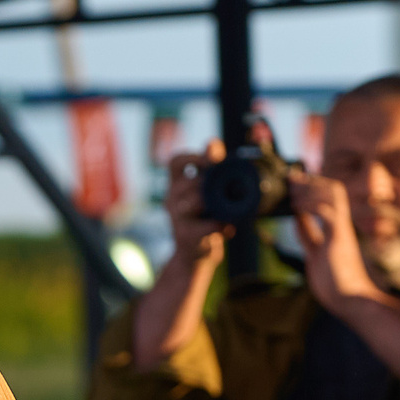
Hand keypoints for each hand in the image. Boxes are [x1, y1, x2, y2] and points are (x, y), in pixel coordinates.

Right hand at [161, 141, 233, 269]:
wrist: (194, 256)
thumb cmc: (205, 221)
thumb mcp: (209, 194)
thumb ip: (212, 170)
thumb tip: (213, 143)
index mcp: (176, 185)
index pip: (175, 162)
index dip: (192, 156)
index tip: (211, 159)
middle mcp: (171, 199)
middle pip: (187, 181)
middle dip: (208, 182)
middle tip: (225, 187)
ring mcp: (176, 218)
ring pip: (193, 202)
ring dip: (213, 203)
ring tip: (227, 208)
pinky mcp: (184, 236)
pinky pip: (205, 226)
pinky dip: (220, 225)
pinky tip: (228, 228)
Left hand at [291, 171, 379, 312]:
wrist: (352, 301)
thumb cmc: (336, 283)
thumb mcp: (315, 253)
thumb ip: (308, 235)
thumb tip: (298, 220)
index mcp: (336, 229)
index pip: (325, 200)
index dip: (311, 188)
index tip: (295, 181)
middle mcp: (342, 226)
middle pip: (332, 191)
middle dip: (311, 182)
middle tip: (292, 178)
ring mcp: (342, 231)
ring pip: (332, 196)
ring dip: (311, 189)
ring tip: (294, 190)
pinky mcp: (340, 239)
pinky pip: (328, 214)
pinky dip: (312, 206)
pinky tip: (299, 207)